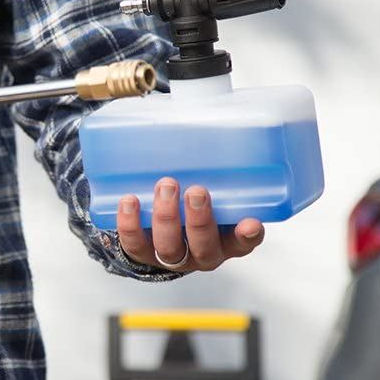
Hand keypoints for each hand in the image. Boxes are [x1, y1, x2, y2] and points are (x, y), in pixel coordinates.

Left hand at [116, 177, 264, 272]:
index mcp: (226, 240)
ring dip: (166, 217)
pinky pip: (135, 244)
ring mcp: (172, 257)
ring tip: (165, 186)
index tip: (250, 224)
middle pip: (204, 247)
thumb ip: (214, 170)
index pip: (243, 242)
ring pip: (169, 248)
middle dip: (199, 220)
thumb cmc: (193, 202)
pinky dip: (130, 224)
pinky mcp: (142, 254)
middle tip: (196, 191)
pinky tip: (130, 201)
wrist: (158, 226)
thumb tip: (211, 122)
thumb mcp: (211, 189)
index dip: (248, 236)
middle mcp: (201, 253)